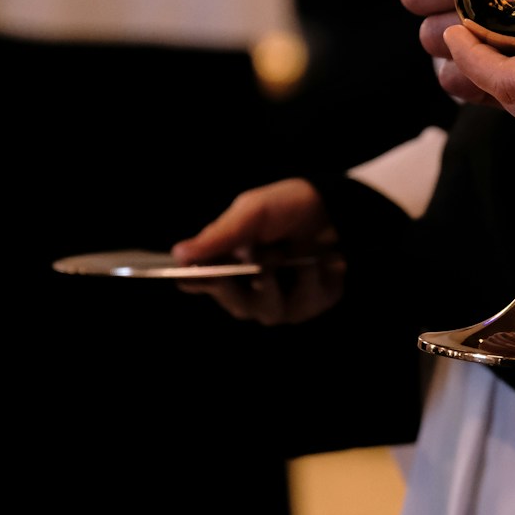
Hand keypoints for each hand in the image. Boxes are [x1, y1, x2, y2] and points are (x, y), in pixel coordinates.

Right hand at [171, 178, 344, 324]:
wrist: (336, 204)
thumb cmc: (287, 207)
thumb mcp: (253, 212)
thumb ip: (220, 235)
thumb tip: (178, 254)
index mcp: (230, 265)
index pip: (204, 284)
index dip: (198, 284)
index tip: (193, 278)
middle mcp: (254, 290)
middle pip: (237, 306)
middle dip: (238, 288)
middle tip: (246, 270)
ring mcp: (285, 301)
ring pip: (271, 311)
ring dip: (278, 283)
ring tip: (287, 257)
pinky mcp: (315, 302)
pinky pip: (308, 302)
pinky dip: (312, 278)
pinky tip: (321, 260)